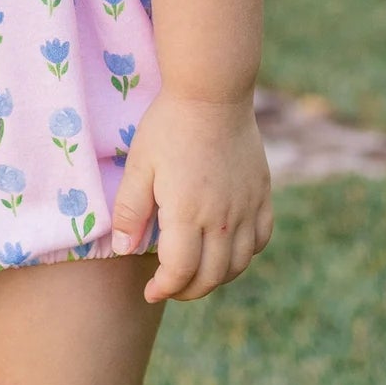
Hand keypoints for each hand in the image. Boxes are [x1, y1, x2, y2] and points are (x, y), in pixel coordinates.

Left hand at [109, 89, 272, 303]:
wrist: (212, 93)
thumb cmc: (168, 126)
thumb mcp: (138, 165)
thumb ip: (130, 211)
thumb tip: (123, 249)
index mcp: (187, 212)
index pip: (180, 271)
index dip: (164, 288)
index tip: (150, 291)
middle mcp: (222, 216)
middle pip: (212, 275)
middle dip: (188, 291)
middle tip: (169, 288)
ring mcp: (247, 206)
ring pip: (240, 263)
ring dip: (217, 278)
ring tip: (196, 275)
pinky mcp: (262, 193)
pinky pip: (261, 238)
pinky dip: (245, 254)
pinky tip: (227, 250)